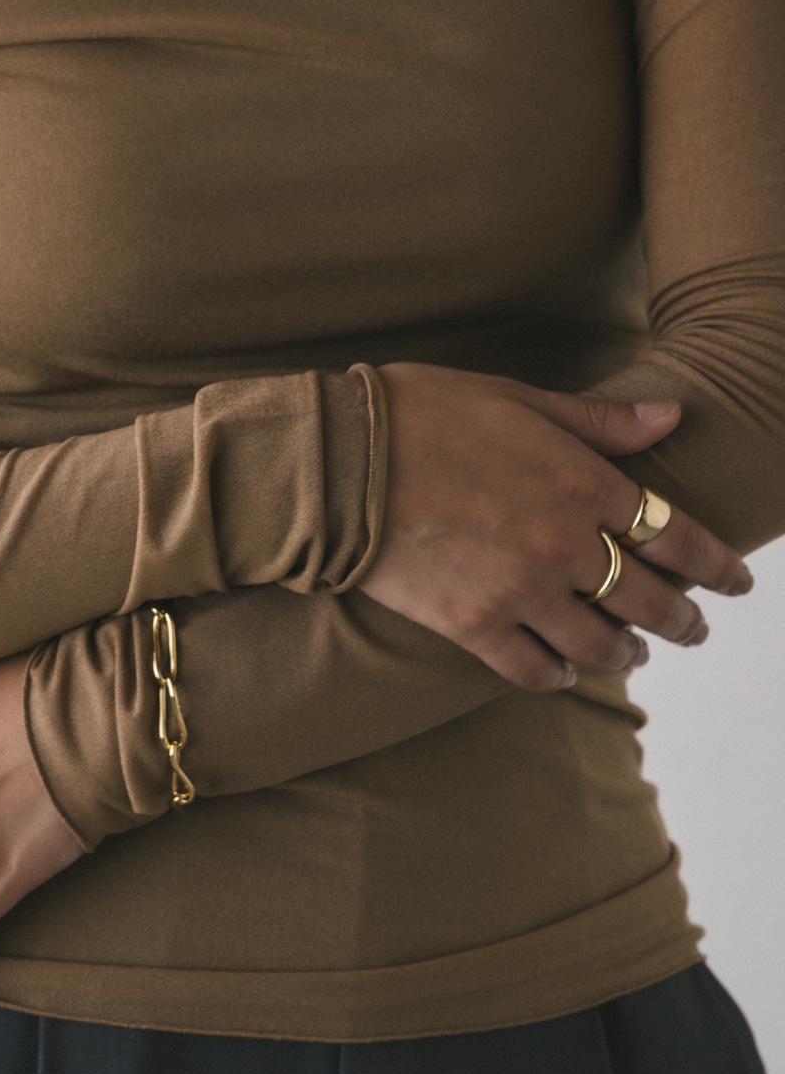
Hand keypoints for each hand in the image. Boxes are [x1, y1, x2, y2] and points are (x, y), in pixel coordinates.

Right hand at [359, 363, 754, 689]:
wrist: (336, 460)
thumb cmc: (418, 413)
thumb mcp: (515, 398)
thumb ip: (597, 421)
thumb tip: (671, 417)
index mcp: (580, 479)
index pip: (677, 534)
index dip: (717, 565)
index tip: (737, 582)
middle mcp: (564, 543)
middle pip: (651, 600)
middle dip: (682, 620)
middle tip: (692, 630)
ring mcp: (520, 591)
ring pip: (600, 645)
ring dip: (625, 653)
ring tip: (630, 654)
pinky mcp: (472, 625)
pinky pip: (533, 670)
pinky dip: (555, 676)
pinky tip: (559, 672)